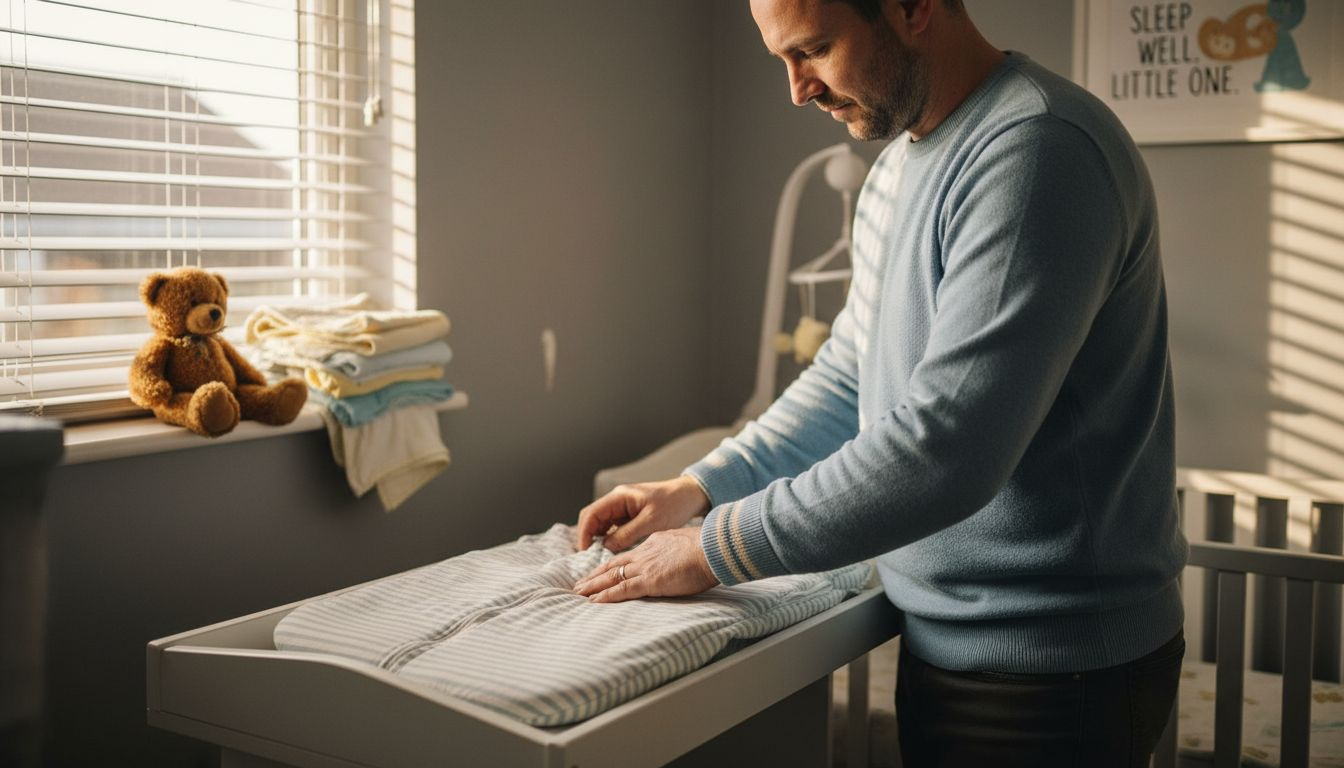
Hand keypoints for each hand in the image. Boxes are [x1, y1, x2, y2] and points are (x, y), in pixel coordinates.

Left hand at [573, 527, 719, 602]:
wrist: (713, 547)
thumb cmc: (709, 548)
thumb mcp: (688, 545)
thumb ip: (677, 553)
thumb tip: (678, 559)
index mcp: (655, 543)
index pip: (629, 556)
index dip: (613, 564)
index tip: (603, 570)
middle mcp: (645, 553)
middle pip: (614, 564)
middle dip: (595, 574)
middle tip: (580, 583)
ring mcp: (646, 567)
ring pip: (612, 576)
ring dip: (593, 585)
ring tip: (578, 592)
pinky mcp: (650, 581)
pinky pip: (622, 589)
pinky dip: (606, 596)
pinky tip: (594, 601)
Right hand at [576, 476, 710, 551]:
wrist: (690, 496)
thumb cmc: (673, 505)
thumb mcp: (651, 522)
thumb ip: (627, 534)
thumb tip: (606, 546)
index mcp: (619, 496)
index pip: (591, 513)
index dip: (584, 533)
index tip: (585, 551)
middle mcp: (617, 499)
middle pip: (592, 518)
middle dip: (588, 536)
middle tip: (589, 557)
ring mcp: (622, 507)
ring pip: (601, 523)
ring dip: (598, 538)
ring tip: (599, 556)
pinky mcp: (629, 514)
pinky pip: (612, 526)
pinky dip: (609, 538)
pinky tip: (613, 550)